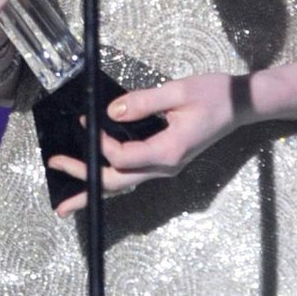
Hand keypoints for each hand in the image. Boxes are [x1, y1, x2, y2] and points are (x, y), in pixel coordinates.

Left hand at [49, 72, 249, 209]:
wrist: (241, 105)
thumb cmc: (214, 95)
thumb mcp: (178, 91)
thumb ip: (143, 101)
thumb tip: (110, 112)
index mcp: (169, 152)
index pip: (123, 157)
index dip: (101, 142)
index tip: (88, 119)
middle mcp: (165, 167)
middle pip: (116, 181)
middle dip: (84, 177)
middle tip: (54, 167)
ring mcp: (165, 168)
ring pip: (123, 186)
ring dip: (93, 191)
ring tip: (66, 204)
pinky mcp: (164, 162)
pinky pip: (132, 177)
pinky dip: (109, 182)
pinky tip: (93, 183)